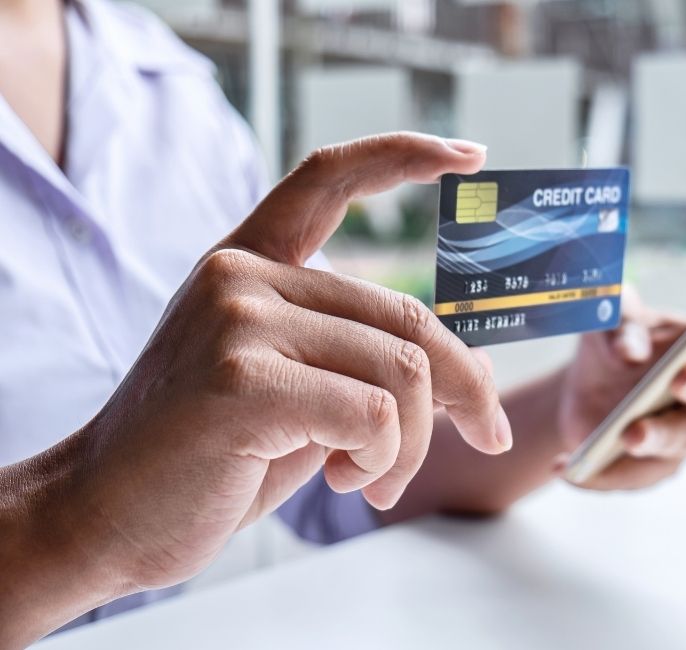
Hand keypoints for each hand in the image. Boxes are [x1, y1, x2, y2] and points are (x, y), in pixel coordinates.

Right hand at [0, 133, 510, 644]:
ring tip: (373, 478)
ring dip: (413, 443)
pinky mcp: (243, 379)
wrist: (104, 516)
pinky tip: (347, 480)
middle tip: (487, 434)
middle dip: (466, 387)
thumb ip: (361, 360)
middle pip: (408, 315)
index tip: (470, 152)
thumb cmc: (210, 457)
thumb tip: (473, 368)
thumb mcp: (296, 391)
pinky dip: (385, 459)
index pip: (328, 179)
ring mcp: (239, 320)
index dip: (404, 155)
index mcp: (249, 265)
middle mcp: (243, 277)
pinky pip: (373, 412)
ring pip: (402, 368)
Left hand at [557, 286, 685, 489]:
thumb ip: (618, 319)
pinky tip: (566, 465)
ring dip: (656, 436)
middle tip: (681, 377)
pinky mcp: (655, 469)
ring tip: (627, 434)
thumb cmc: (614, 343)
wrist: (581, 389)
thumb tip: (630, 352)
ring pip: (682, 441)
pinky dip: (599, 472)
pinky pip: (632, 475)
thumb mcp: (607, 319)